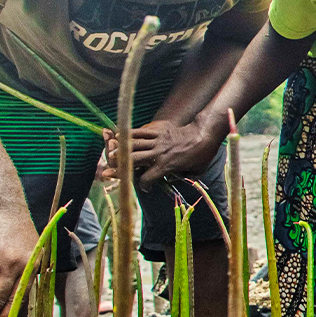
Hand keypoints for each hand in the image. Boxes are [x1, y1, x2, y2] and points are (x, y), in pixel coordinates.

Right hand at [101, 116, 223, 189]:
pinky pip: (139, 131)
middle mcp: (158, 152)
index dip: (143, 186)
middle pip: (132, 160)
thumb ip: (181, 179)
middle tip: (110, 171)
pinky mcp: (158, 129)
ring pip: (132, 144)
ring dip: (120, 150)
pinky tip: (119, 137)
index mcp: (167, 165)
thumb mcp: (195, 173)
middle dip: (119, 166)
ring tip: (110, 154)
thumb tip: (169, 181)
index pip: (146, 179)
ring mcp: (157, 139)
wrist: (205, 133)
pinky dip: (128, 134)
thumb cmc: (202, 155)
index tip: (145, 187)